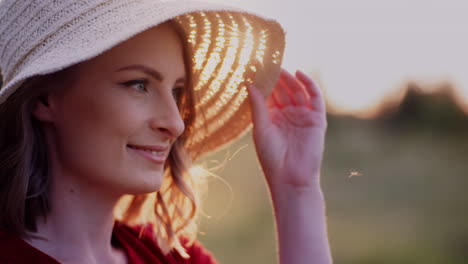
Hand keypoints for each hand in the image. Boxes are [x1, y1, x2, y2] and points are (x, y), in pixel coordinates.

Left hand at [248, 69, 326, 191]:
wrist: (290, 177)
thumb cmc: (271, 156)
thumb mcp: (260, 128)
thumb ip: (257, 105)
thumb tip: (248, 82)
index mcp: (272, 117)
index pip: (268, 93)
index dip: (262, 80)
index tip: (253, 64)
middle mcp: (287, 114)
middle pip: (282, 89)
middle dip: (275, 75)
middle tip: (267, 60)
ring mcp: (302, 115)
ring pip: (297, 90)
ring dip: (289, 78)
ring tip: (279, 66)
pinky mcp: (316, 119)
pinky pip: (315, 97)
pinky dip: (309, 84)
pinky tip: (299, 73)